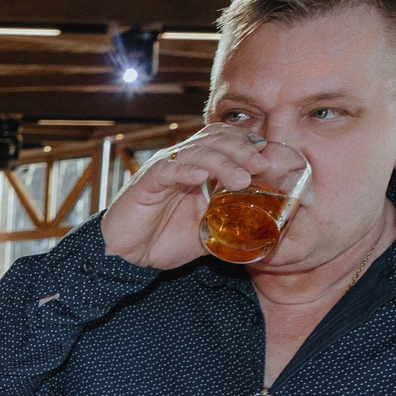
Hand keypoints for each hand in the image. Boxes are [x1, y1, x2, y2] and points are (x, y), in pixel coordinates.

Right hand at [98, 124, 264, 269]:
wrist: (125, 256)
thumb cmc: (162, 240)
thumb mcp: (206, 231)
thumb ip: (229, 221)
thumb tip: (261, 226)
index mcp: (196, 168)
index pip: (225, 140)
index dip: (247, 144)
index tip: (269, 160)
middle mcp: (181, 162)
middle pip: (215, 138)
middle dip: (242, 149)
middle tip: (262, 166)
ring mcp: (163, 170)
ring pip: (197, 152)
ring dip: (222, 162)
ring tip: (242, 179)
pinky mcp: (146, 183)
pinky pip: (168, 169)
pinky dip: (186, 170)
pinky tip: (202, 178)